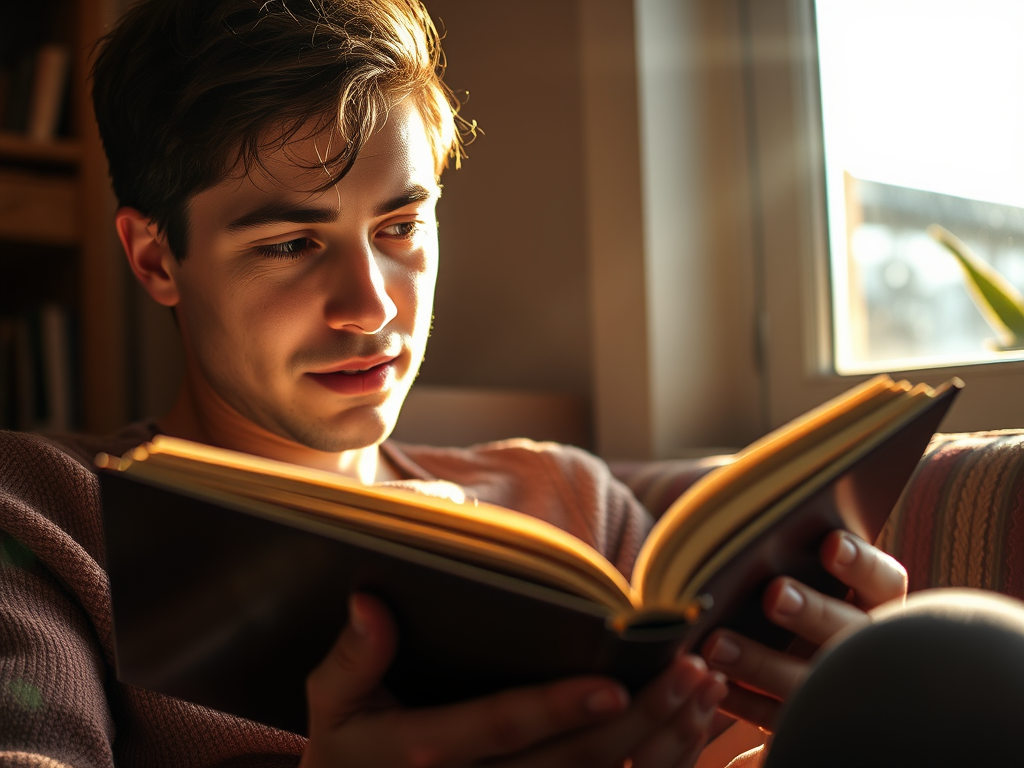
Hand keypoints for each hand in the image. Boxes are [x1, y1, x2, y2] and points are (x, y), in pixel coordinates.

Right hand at [300, 593, 728, 767]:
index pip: (501, 729)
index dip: (557, 710)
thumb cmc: (348, 751)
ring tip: (703, 693)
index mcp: (424, 754)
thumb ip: (352, 657)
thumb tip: (371, 602)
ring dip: (661, 746)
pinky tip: (689, 732)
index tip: (614, 685)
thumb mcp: (331, 705)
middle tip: (689, 670)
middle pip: (570, 765)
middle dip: (639, 722)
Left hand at [699, 531, 906, 731]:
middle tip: (773, 594)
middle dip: (812, 612)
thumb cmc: (808, 604)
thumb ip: (801, 558)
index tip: (831, 543)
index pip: (884, 581)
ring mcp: (844, 691)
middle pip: (849, 630)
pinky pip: (779, 719)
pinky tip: (714, 685)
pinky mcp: (813, 723)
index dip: (861, 563)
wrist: (828, 686)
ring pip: (808, 681)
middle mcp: (869, 649)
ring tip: (717, 645)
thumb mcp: (818, 582)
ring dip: (761, 663)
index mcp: (878, 605)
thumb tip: (769, 532)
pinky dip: (745, 704)